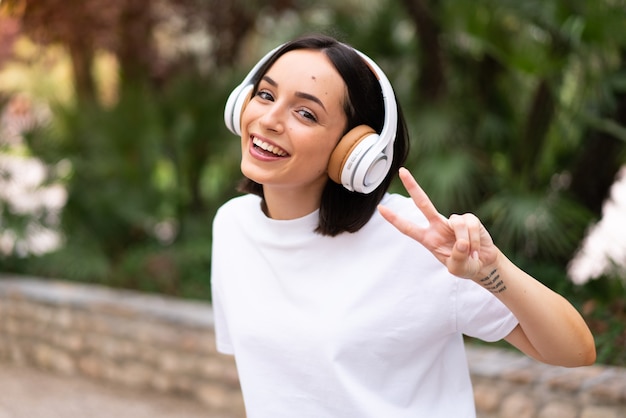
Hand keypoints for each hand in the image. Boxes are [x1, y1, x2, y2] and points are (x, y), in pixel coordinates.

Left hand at [378, 167, 499, 279]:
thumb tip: (460, 242)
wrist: (484, 263)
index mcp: (428, 239)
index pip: (407, 228)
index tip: (380, 208)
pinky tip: (477, 248)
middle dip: (413, 186)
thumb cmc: (466, 266)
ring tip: (471, 254)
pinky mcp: (470, 219)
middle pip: (423, 203)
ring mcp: (453, 221)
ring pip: (457, 224)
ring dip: (466, 243)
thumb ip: (457, 258)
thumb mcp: (457, 269)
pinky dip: (475, 240)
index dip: (394, 219)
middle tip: (401, 171)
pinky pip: (470, 226)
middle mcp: (438, 226)